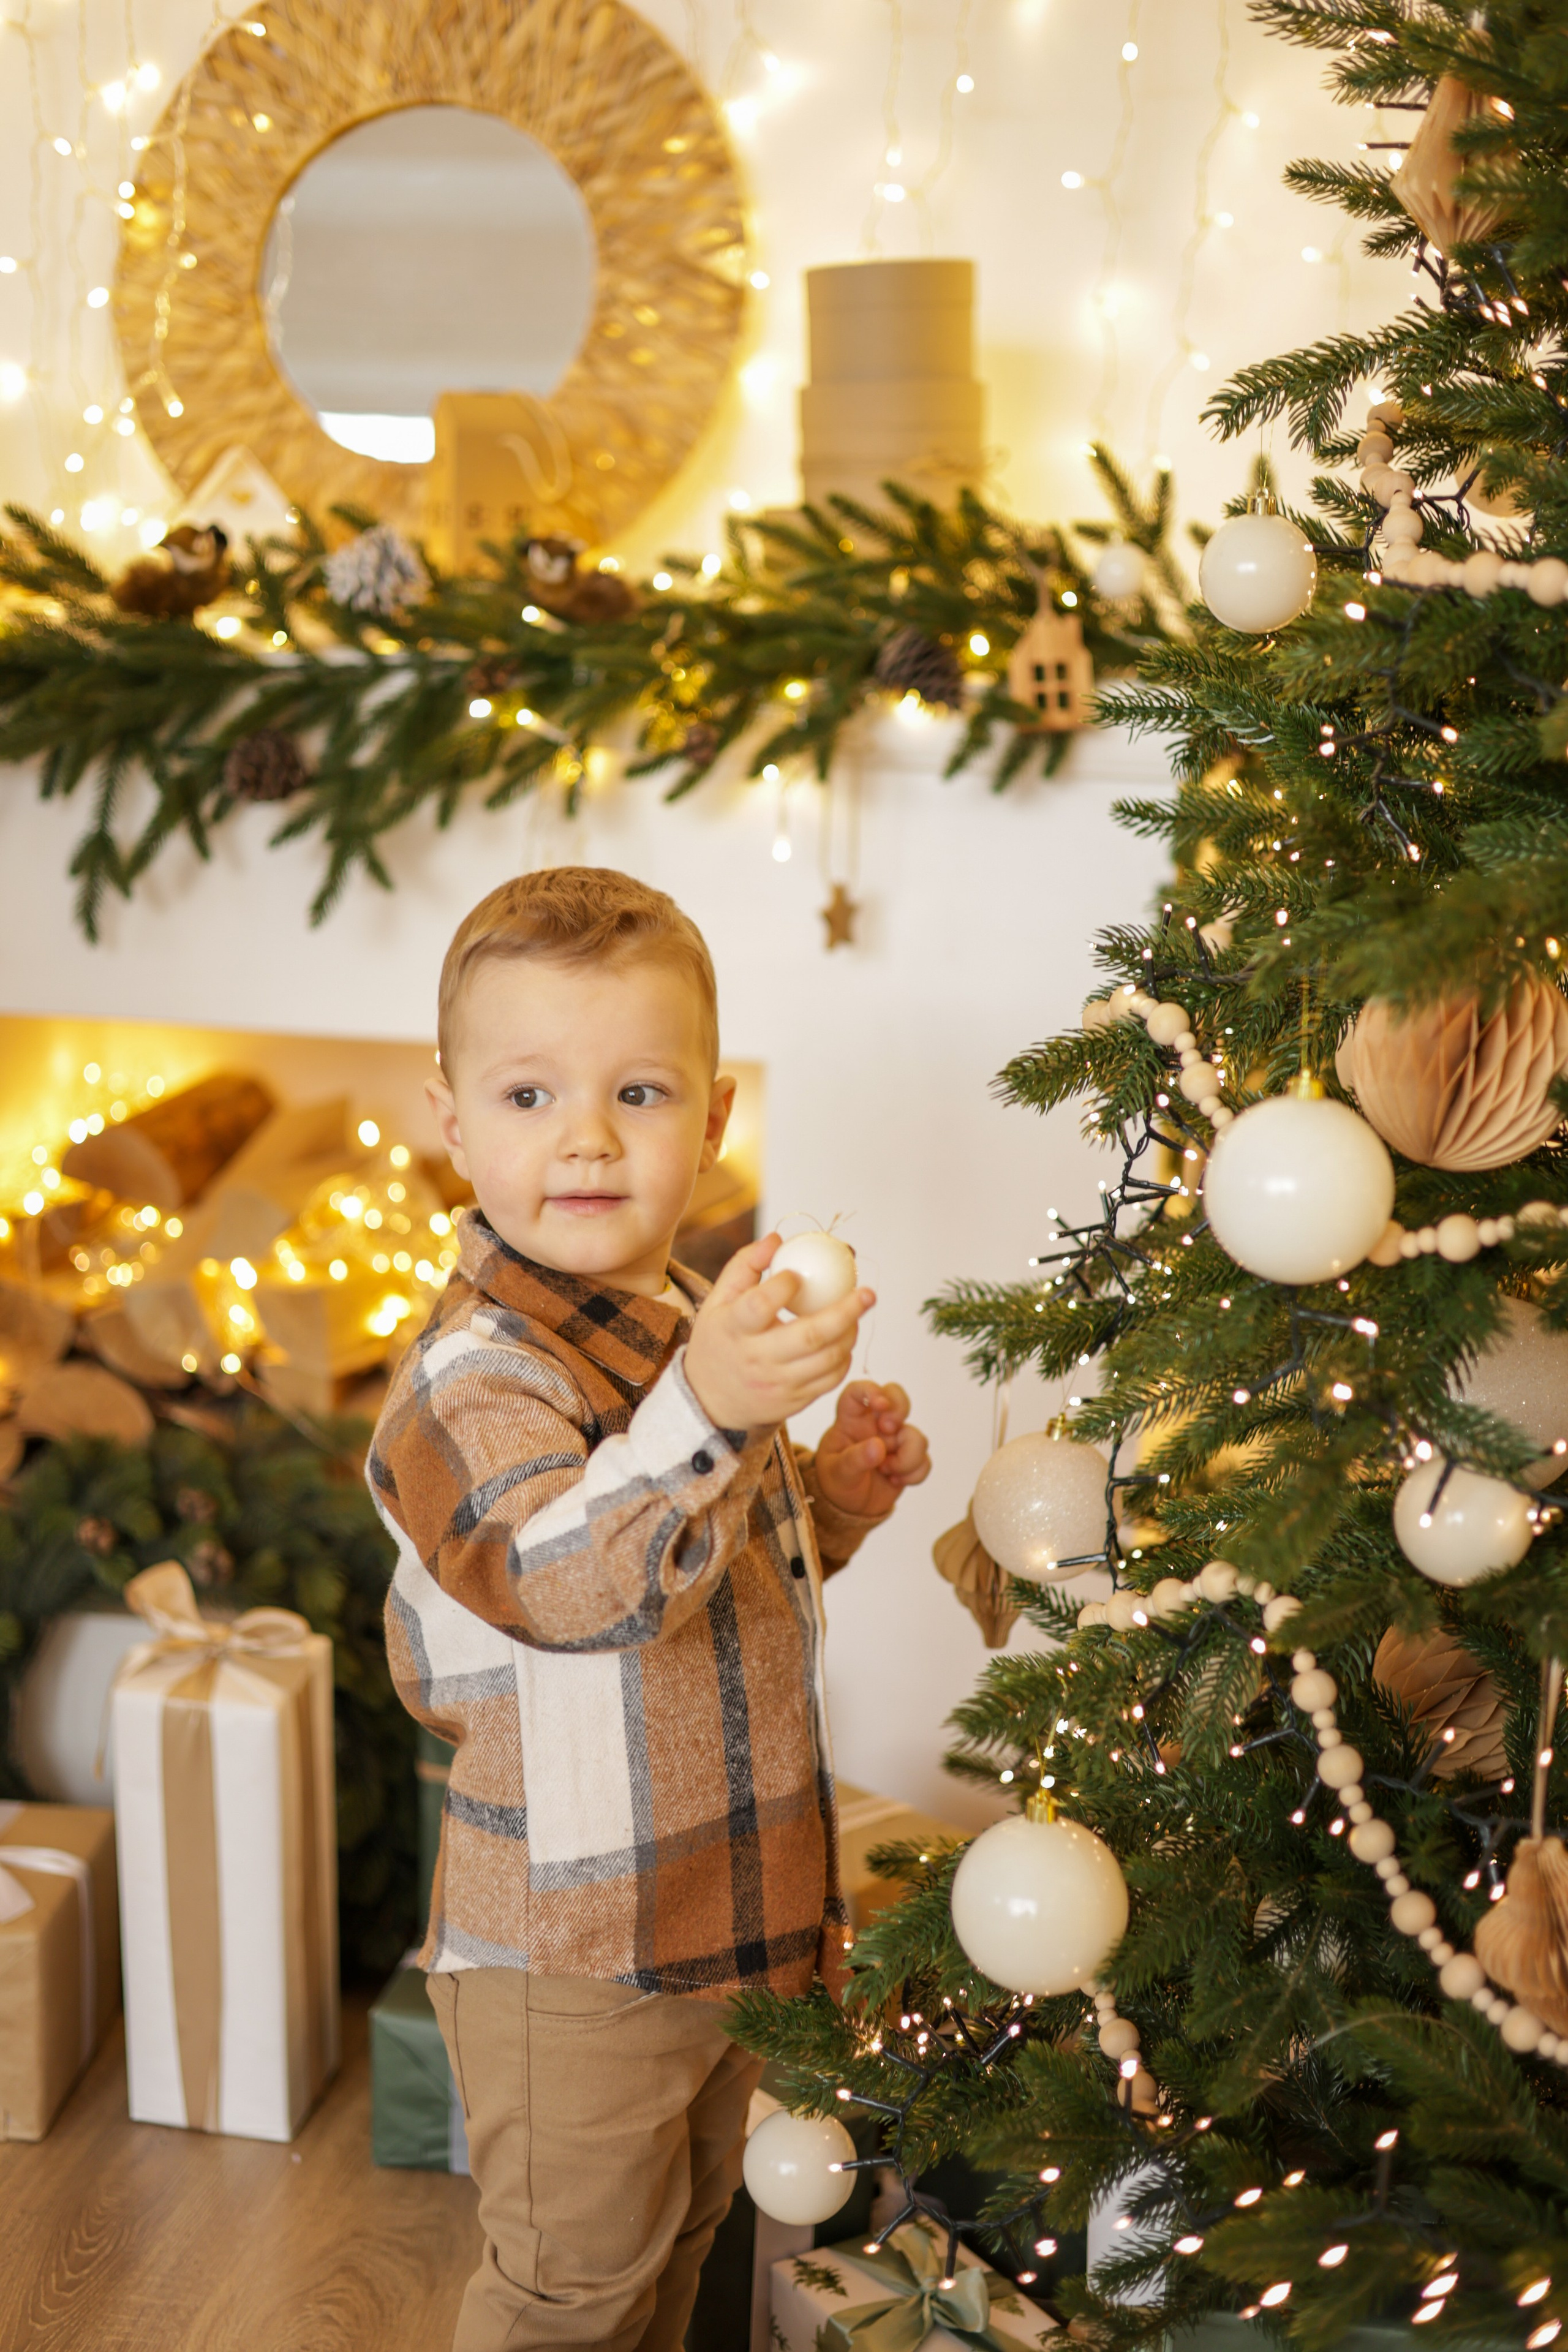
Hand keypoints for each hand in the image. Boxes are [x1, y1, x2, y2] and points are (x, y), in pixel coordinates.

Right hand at [684, 1233, 875, 1432]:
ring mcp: (777, 1384)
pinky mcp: (793, 1402)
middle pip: (809, 1336)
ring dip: (850, 1334)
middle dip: (845, 1312)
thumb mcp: (718, 1300)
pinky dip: (844, 1358)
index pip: (759, 1306)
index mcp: (733, 1328)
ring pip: (827, 1360)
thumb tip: (777, 1239)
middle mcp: (755, 1359)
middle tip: (868, 1293)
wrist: (710, 1399)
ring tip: (856, 1313)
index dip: (783, 1286)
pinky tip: (843, 1340)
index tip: (798, 1274)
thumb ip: (745, 1265)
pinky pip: (829, 1380)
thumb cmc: (720, 1338)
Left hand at [813, 1382, 930, 1518]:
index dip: (870, 1390)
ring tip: (887, 1472)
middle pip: (896, 1395)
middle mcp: (874, 1425)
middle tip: (888, 1429)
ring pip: (916, 1435)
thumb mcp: (837, 1473)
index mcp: (851, 1421)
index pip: (857, 1392)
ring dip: (907, 1458)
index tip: (880, 1404)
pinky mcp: (908, 1458)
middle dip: (900, 1409)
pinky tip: (895, 1481)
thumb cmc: (837, 1482)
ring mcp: (894, 1440)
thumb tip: (878, 1447)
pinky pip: (924, 1460)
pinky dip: (914, 1474)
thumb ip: (855, 1460)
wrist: (850, 1507)